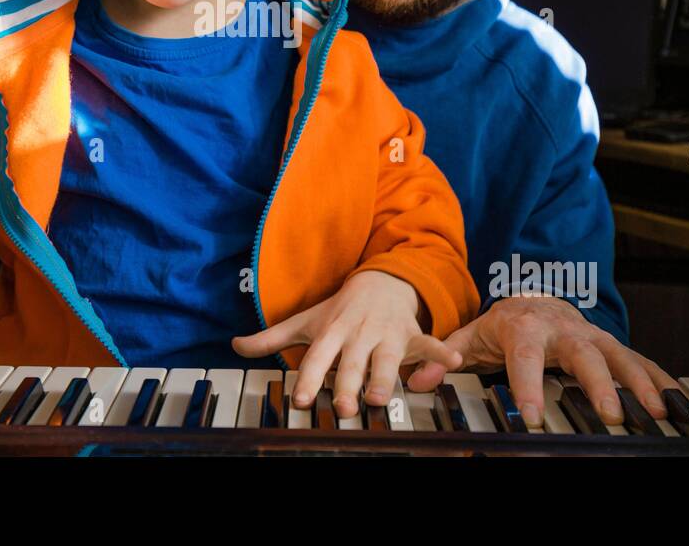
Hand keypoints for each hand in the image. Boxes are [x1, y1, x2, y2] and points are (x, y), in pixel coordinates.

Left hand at [232, 270, 461, 418]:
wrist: (380, 280)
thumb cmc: (338, 310)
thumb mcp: (304, 322)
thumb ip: (270, 338)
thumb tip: (234, 346)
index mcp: (331, 332)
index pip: (317, 357)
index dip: (309, 378)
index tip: (302, 400)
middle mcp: (358, 334)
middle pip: (352, 363)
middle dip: (348, 385)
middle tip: (345, 408)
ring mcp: (387, 334)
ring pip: (387, 359)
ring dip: (386, 377)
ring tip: (383, 397)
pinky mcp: (412, 334)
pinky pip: (429, 342)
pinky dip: (442, 351)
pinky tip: (454, 361)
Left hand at [406, 296, 677, 427]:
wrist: (535, 298)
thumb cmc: (504, 324)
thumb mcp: (471, 337)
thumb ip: (445, 357)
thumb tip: (416, 380)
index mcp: (525, 327)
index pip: (525, 355)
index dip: (528, 384)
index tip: (533, 415)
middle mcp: (564, 330)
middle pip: (583, 354)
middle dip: (597, 383)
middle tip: (608, 414)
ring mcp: (592, 336)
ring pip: (619, 355)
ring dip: (639, 383)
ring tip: (654, 412)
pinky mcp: (612, 345)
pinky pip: (640, 360)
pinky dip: (660, 379)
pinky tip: (676, 401)